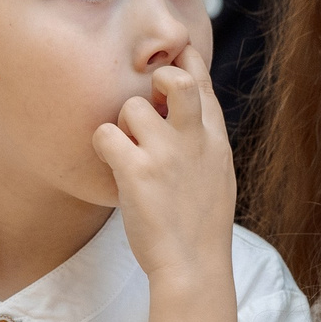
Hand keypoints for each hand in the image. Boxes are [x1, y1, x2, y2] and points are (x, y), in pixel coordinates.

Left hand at [93, 44, 235, 286]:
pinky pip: (105, 134)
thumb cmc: (200, 226)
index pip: (201, 82)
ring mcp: (166, 153)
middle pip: (176, 79)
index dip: (184, 60)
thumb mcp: (218, 175)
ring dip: (122, 127)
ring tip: (128, 155)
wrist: (193, 266)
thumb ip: (204, 140)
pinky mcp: (137, 171)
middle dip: (158, 77)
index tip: (173, 54)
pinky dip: (103, 148)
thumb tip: (186, 112)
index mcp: (215, 139)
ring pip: (131, 106)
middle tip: (149, 101)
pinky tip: (112, 167)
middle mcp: (194, 139)